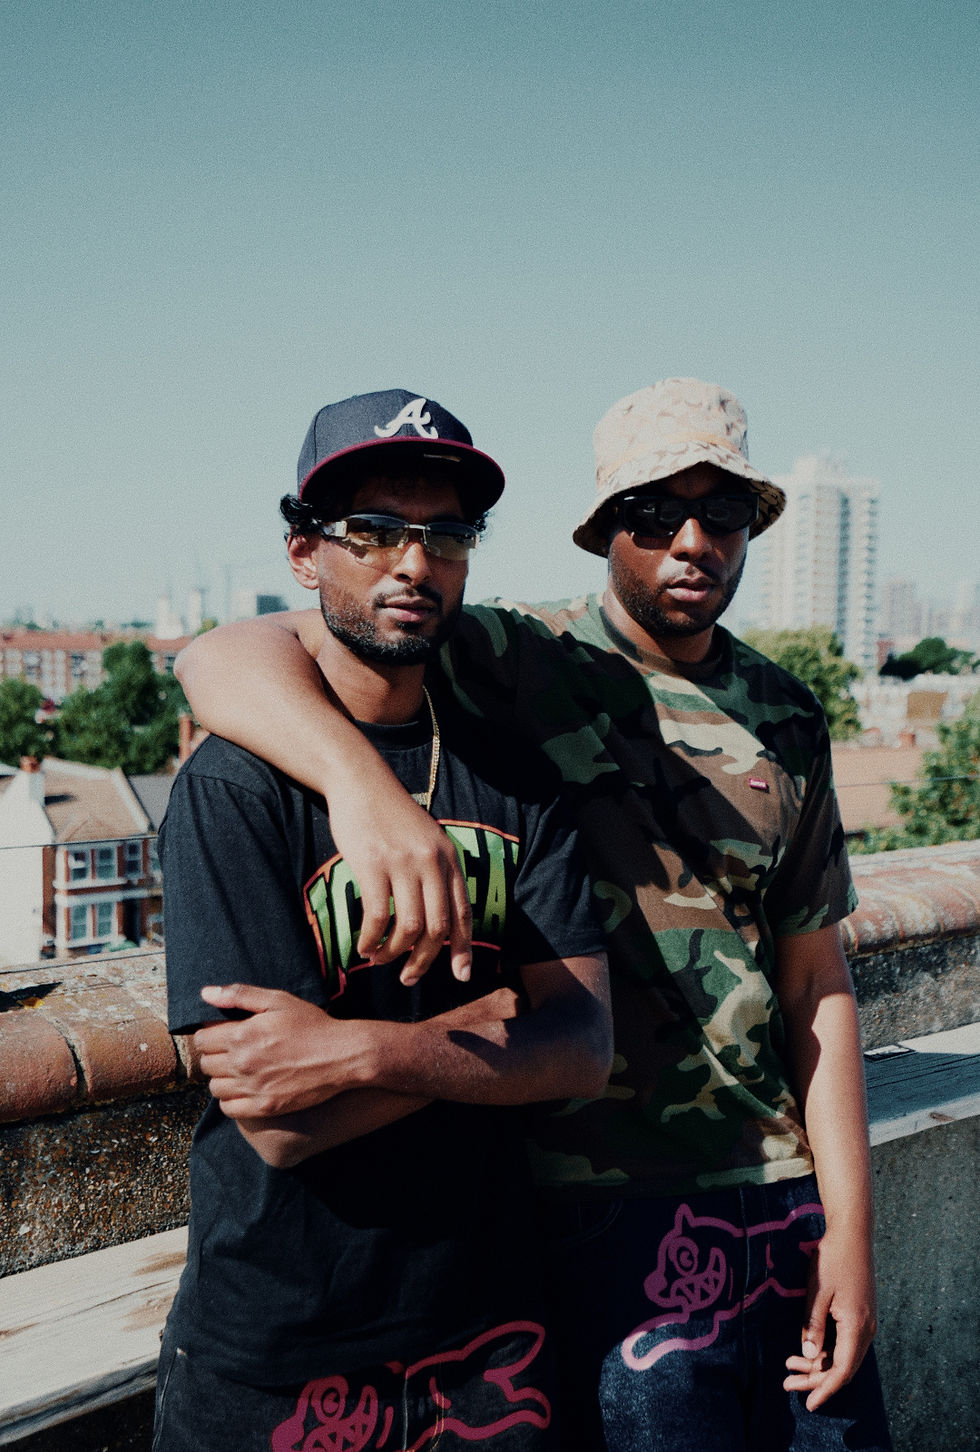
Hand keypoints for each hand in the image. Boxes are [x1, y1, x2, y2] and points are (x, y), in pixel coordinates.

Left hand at [194, 984, 369, 1116]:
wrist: (342, 1055)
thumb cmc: (311, 1024)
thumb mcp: (278, 1000)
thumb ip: (239, 995)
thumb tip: (205, 993)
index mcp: (241, 1035)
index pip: (201, 1040)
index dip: (208, 1036)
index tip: (221, 1035)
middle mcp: (242, 1064)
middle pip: (206, 1065)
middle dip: (215, 1056)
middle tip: (233, 1052)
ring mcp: (252, 1088)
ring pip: (214, 1088)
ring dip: (222, 1079)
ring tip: (239, 1071)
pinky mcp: (264, 1107)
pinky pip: (229, 1109)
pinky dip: (231, 1100)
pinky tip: (245, 1089)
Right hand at [325, 779, 472, 985]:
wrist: (360, 780)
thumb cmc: (389, 814)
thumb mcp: (424, 839)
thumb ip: (434, 872)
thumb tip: (435, 920)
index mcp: (448, 858)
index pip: (463, 912)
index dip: (463, 948)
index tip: (460, 976)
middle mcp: (431, 862)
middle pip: (437, 928)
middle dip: (424, 960)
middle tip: (408, 979)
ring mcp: (402, 863)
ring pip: (408, 927)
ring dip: (394, 953)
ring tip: (379, 960)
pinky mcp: (372, 865)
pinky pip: (376, 917)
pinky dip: (371, 939)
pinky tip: (363, 947)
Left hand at [783, 1223, 877, 1410]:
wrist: (853, 1234)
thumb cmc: (833, 1259)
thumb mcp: (818, 1291)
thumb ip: (813, 1325)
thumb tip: (808, 1357)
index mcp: (857, 1326)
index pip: (842, 1370)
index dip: (825, 1389)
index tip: (809, 1403)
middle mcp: (866, 1329)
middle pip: (842, 1367)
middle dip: (816, 1379)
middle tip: (787, 1384)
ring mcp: (866, 1323)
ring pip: (844, 1356)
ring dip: (819, 1365)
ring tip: (790, 1368)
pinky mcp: (861, 1315)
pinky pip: (845, 1343)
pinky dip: (827, 1351)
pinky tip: (806, 1350)